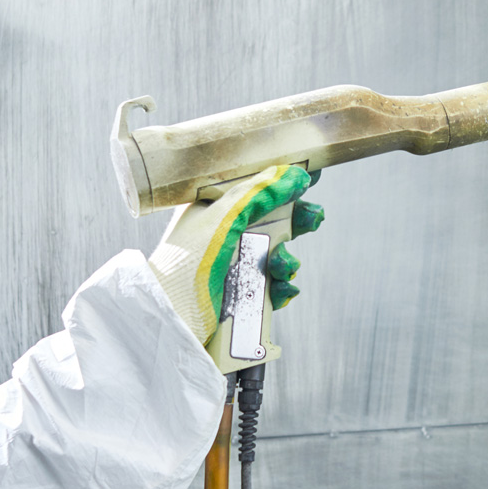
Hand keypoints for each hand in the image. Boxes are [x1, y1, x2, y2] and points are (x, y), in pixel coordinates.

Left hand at [147, 165, 323, 343]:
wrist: (174, 313)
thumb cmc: (186, 261)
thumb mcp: (224, 217)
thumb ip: (260, 193)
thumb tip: (295, 175)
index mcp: (214, 209)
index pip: (254, 187)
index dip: (282, 182)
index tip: (309, 177)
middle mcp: (225, 233)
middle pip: (273, 219)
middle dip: (297, 220)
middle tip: (313, 219)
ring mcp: (234, 264)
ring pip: (277, 253)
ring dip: (288, 260)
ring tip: (283, 267)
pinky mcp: (241, 292)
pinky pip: (274, 285)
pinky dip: (283, 287)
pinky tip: (282, 289)